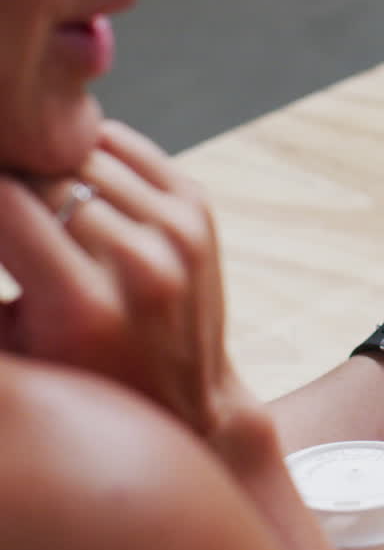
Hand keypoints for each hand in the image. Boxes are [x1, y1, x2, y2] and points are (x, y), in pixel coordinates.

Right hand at [0, 121, 259, 441]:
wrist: (186, 402)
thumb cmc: (77, 384)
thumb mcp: (13, 349)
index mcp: (83, 307)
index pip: (2, 204)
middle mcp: (139, 264)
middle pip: (40, 175)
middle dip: (3, 175)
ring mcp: (178, 232)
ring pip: (81, 154)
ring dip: (38, 161)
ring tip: (15, 180)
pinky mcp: (198, 209)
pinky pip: (125, 147)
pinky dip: (84, 149)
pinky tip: (59, 169)